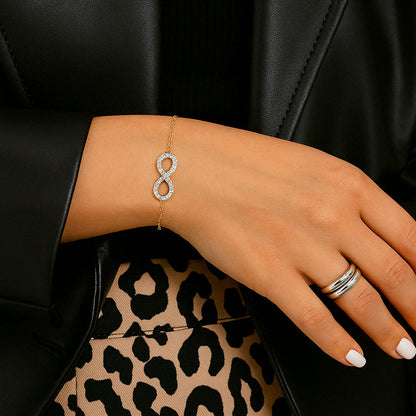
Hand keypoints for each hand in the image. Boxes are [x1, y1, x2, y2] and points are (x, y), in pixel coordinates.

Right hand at [165, 117, 415, 366]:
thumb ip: (345, 198)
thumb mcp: (310, 166)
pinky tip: (352, 355)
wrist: (195, 170)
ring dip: (387, 331)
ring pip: (361, 302)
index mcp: (348, 185)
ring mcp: (303, 249)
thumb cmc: (246, 163)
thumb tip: (368, 234)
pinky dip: (338, 343)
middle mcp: (333, 218)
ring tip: (402, 347)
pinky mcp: (270, 275)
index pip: (410, 237)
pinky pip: (315, 318)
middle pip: (394, 274)